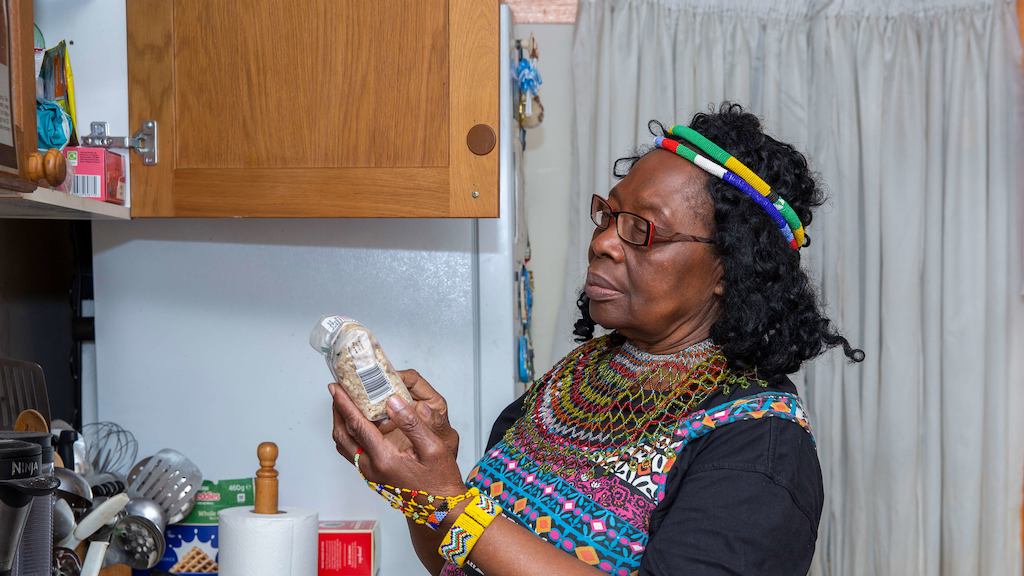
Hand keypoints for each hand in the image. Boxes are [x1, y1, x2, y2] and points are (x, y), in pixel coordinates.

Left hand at [330, 383, 465, 497]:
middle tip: (338, 392)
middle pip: (343, 436)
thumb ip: (412, 423)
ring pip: (344, 446)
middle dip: (337, 411)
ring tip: (345, 405)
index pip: (357, 426)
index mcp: (385, 459)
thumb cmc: (440, 481)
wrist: (441, 510)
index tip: (337, 388)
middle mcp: (372, 468)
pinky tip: (358, 426)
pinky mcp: (373, 478)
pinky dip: (349, 435)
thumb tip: (393, 402)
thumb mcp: (433, 448)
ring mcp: (371, 475)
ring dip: (341, 424)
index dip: (345, 404)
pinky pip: (352, 453)